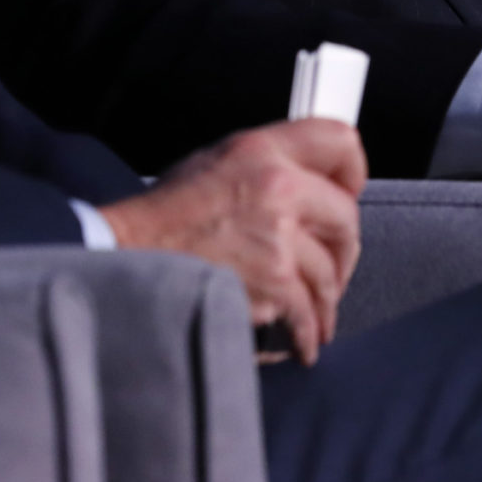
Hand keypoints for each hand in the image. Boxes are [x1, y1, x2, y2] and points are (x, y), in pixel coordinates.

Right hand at [99, 119, 365, 364]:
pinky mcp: (275, 283)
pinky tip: (302, 339)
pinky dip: (308, 332)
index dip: (352, 171)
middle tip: (334, 264)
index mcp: (261, 150)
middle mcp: (278, 187)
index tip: (349, 192)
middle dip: (342, 248)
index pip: (339, 142)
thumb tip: (306, 183)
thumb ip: (265, 164)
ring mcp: (279, 238)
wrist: (129, 259)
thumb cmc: (163, 217)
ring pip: (331, 271)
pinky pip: (310, 312)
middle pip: (346, 217)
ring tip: (316, 311)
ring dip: (326, 297)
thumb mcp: (212, 163)